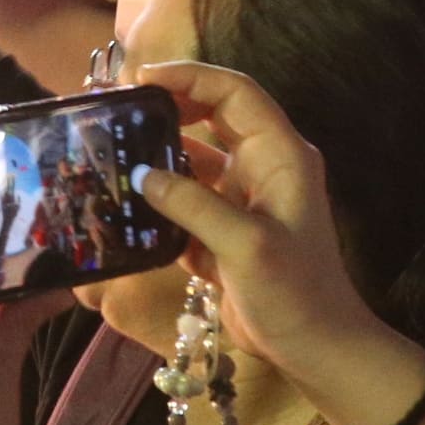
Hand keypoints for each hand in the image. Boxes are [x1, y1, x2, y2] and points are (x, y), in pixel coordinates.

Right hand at [131, 60, 392, 392]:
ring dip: (157, 155)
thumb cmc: (294, 291)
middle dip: (168, 107)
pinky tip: (122, 201)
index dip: (190, 76)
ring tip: (110, 150)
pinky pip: (184, 201)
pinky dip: (157, 199)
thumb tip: (141, 175)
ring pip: (193, 160)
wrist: (315, 348)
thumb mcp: (246, 244)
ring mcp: (242, 200)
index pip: (235, 92)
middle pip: (211, 116)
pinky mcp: (222, 232)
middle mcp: (262, 168)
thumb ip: (193, 205)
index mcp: (281, 155)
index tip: (141, 78)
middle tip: (119, 109)